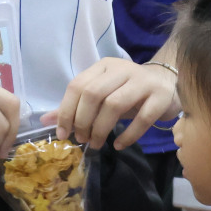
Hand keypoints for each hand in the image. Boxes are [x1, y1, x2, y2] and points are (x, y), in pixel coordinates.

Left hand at [54, 56, 178, 149]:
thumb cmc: (128, 91)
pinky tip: (119, 145)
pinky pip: (142, 118)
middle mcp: (122, 69)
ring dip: (101, 128)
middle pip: (94, 94)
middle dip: (83, 120)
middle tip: (82, 139)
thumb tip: (44, 121)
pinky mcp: (161, 97)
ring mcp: (143, 82)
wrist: (166, 83)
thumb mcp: (101, 94)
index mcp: (103, 66)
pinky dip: (128, 135)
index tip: (63, 134)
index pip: (78, 85)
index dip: (66, 111)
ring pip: (115, 104)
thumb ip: (74, 106)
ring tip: (96, 144)